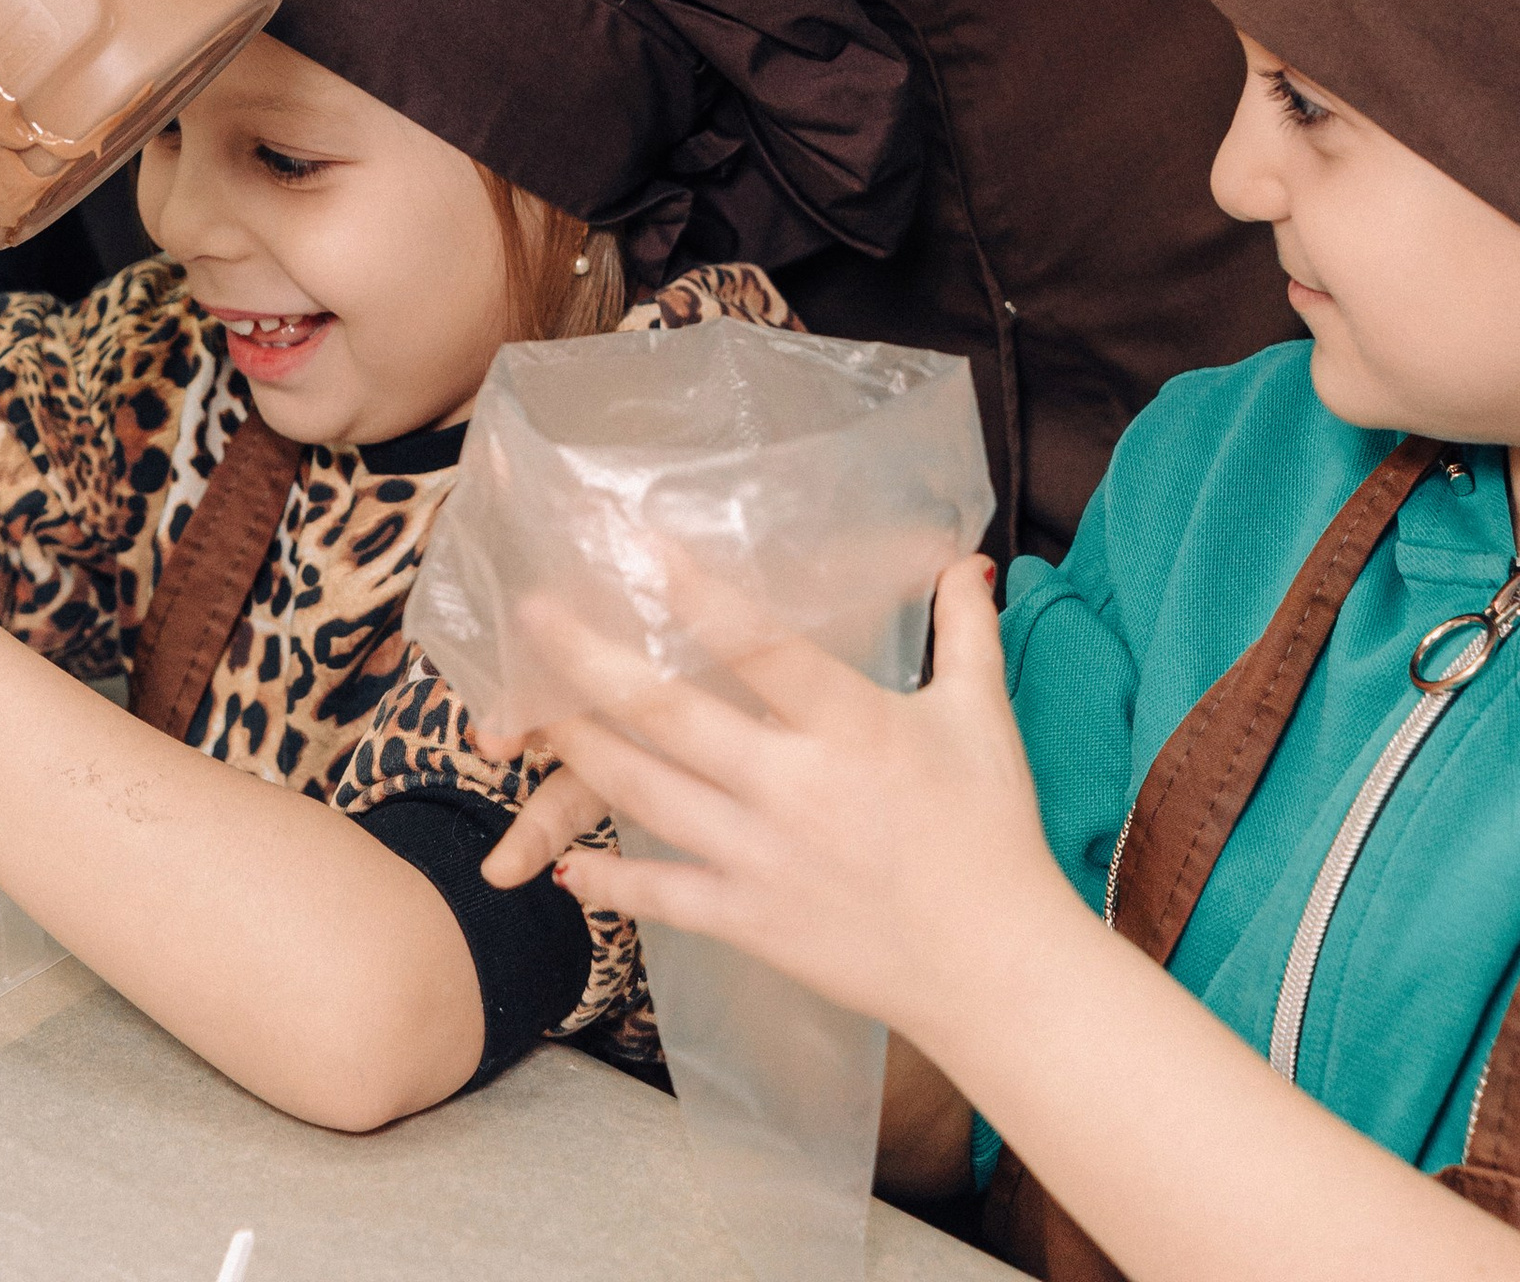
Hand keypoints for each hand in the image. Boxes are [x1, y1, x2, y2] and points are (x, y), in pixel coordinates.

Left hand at [495, 560, 1067, 1046]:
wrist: (997, 974)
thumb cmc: (993, 835)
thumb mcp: (981, 719)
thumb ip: (965, 630)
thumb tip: (967, 556)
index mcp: (852, 727)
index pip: (761, 645)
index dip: (696, 594)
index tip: (636, 546)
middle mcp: (795, 788)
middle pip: (671, 715)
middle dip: (591, 662)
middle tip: (533, 614)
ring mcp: (764, 859)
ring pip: (647, 795)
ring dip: (578, 750)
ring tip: (521, 713)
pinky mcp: (752, 922)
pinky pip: (664, 894)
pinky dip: (610, 878)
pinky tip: (561, 863)